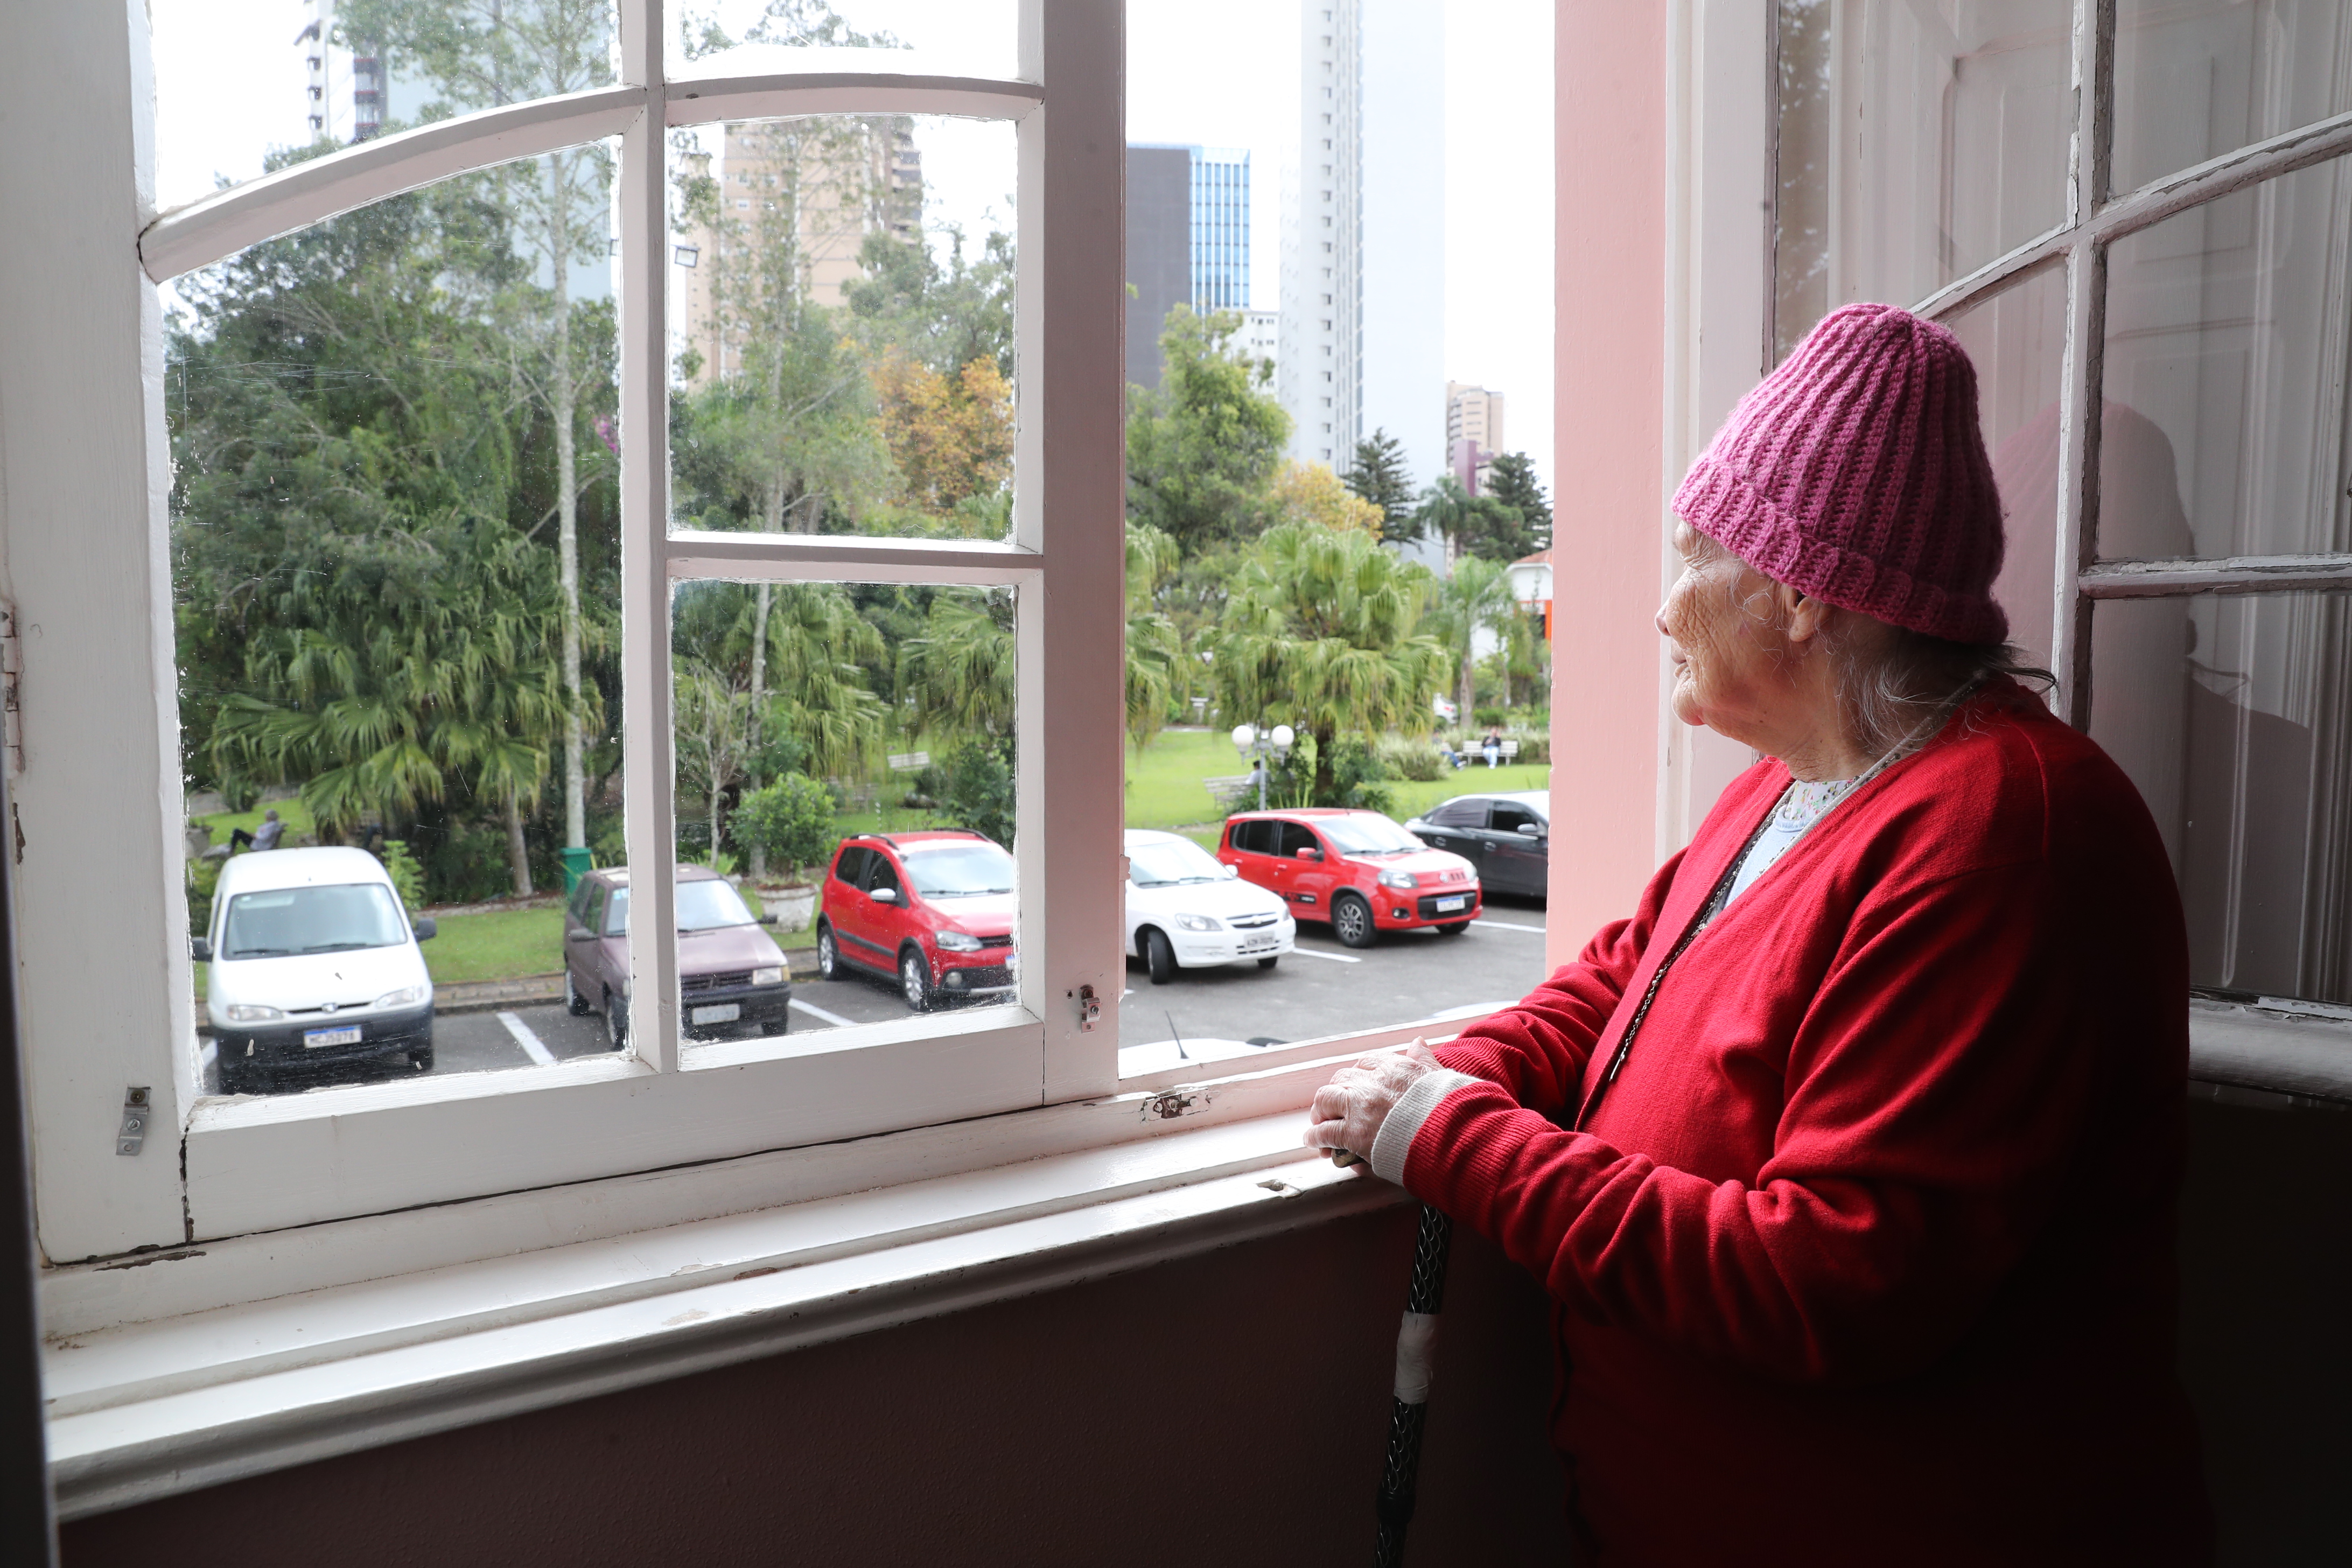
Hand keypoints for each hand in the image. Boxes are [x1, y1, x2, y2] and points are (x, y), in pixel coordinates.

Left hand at [1304, 1041, 1441, 1169]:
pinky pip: (1325, 1132)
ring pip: (1326, 1099)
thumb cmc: (1451, 1111)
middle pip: (1341, 1079)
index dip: (1358, 1075)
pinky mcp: (1353, 1133)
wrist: (1451, 1136)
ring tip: (1320, 1122)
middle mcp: (1374, 1082)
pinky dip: (1316, 1137)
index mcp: (1396, 1067)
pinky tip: (1315, 1142)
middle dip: (1336, 1091)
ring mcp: (1360, 1107)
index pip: (1367, 1062)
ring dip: (1321, 1111)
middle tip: (1334, 1105)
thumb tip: (1418, 1042)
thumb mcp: (1441, 1076)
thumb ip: (1425, 1060)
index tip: (1357, 1084)